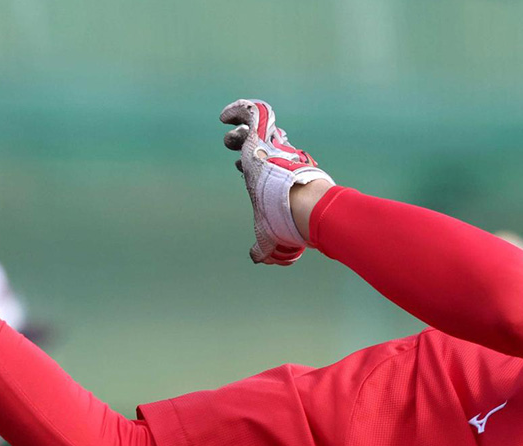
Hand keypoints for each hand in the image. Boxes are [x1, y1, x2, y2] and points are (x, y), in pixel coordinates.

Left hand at [220, 99, 333, 264]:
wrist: (300, 205)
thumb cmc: (288, 221)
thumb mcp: (271, 236)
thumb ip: (264, 247)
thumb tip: (257, 259)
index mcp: (284, 178)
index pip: (271, 163)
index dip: (254, 162)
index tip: (240, 168)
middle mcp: (280, 159)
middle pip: (268, 142)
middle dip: (251, 142)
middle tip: (236, 148)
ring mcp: (272, 146)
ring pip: (258, 127)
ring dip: (240, 132)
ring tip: (228, 140)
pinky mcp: (262, 134)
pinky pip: (252, 112)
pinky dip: (237, 110)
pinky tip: (222, 116)